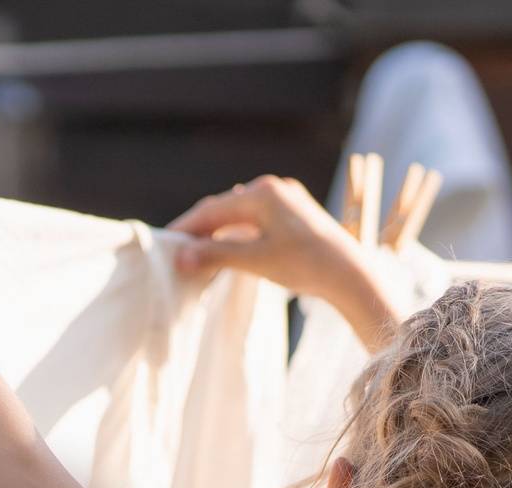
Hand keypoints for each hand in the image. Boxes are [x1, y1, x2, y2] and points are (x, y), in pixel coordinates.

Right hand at [168, 176, 400, 350]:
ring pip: (237, 217)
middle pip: (223, 210)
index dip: (185, 229)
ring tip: (196, 254)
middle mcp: (272, 189)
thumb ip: (216, 256)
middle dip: (198, 231)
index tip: (163, 246)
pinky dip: (235, 236)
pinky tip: (226, 250)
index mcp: (261, 193)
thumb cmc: (304, 264)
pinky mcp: (292, 216)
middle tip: (174, 253)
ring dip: (216, 234)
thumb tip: (180, 258)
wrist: (349, 272)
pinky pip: (253, 222)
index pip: (211, 210)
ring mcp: (284, 201)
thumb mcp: (255, 260)